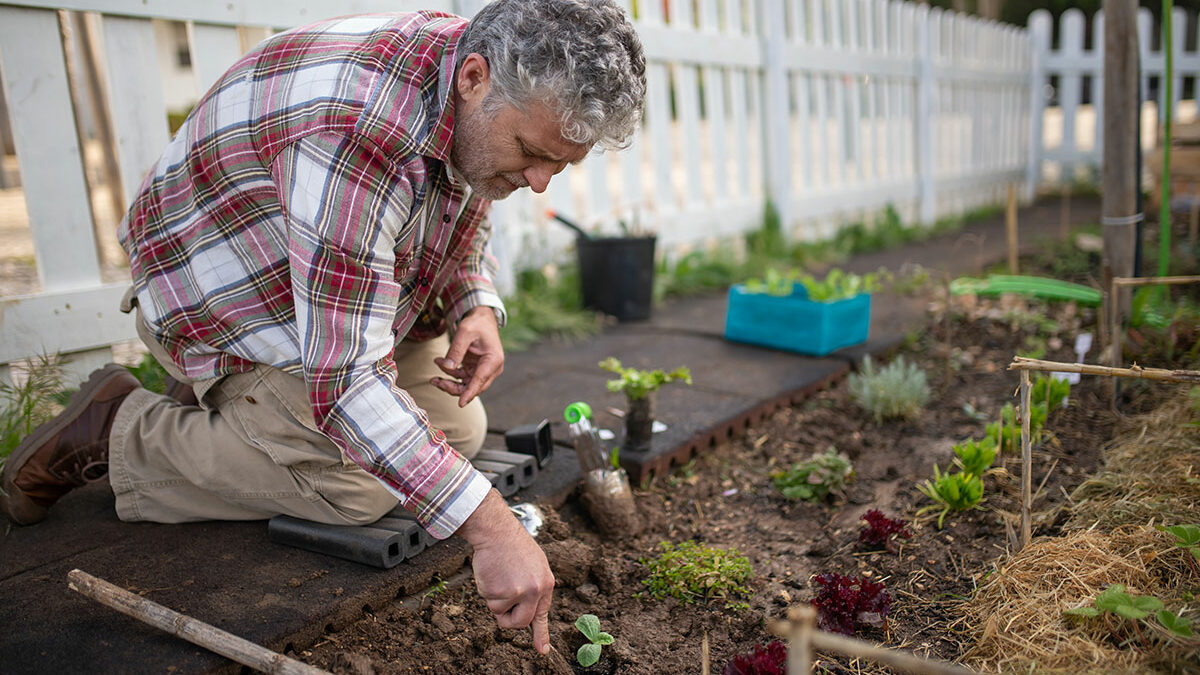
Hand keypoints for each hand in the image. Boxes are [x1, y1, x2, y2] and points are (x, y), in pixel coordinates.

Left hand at [431, 306, 503, 406]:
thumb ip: (456, 350)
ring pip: (467, 385)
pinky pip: (463, 379)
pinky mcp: (477, 370)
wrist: (482, 319)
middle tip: (436, 382)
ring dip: (450, 384)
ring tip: (434, 379)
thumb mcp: (464, 332)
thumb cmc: (476, 323)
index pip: (480, 380)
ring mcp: (484, 370)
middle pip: (473, 387)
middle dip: (453, 388)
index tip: (460, 403)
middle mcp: (492, 368)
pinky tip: (440, 364)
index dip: (469, 393)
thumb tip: (446, 367)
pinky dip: (451, 375)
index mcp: (493, 360)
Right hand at [456, 490, 554, 653]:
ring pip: (500, 612)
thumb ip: (532, 587)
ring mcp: (519, 592)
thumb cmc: (511, 546)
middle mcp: (535, 590)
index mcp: (545, 583)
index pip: (542, 614)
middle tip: (501, 604)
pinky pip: (489, 602)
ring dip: (494, 598)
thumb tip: (526, 610)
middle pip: (520, 623)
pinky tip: (491, 572)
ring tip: (498, 574)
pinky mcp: (501, 591)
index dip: (541, 634)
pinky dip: (485, 590)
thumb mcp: (532, 565)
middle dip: (507, 619)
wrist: (496, 530)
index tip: (543, 651)